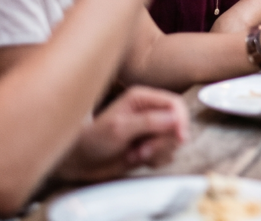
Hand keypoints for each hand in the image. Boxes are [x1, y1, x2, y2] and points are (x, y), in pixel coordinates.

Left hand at [55, 86, 188, 181]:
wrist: (80, 162)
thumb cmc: (93, 140)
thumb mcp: (119, 128)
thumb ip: (148, 122)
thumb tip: (175, 119)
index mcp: (142, 99)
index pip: (175, 104)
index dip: (181, 120)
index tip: (180, 137)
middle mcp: (149, 112)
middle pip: (177, 124)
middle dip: (163, 141)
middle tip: (143, 150)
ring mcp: (150, 130)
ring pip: (173, 141)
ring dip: (157, 152)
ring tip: (136, 154)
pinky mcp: (150, 146)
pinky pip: (166, 154)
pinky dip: (155, 160)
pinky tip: (137, 159)